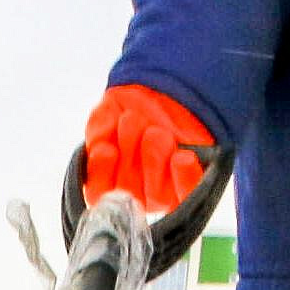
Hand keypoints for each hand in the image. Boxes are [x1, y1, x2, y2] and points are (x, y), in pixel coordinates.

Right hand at [83, 84, 215, 213]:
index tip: (105, 149)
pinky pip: (188, 193)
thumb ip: (98, 127)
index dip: (101, 172)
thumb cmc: (135, 107)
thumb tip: (100, 143)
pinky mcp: (190, 187)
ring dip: (153, 157)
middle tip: (131, 121)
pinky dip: (184, 177)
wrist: (171, 94)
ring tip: (155, 131)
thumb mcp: (110, 109)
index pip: (99, 193)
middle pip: (128, 191)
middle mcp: (134, 195)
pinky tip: (182, 158)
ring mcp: (163, 195)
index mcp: (109, 183)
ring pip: (155, 194)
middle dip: (129, 153)